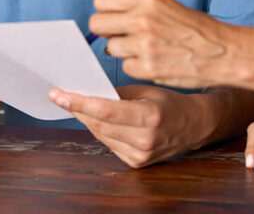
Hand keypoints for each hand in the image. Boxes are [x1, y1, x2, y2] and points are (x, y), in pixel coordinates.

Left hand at [47, 84, 208, 167]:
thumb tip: (87, 92)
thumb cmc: (170, 103)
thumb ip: (117, 94)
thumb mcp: (146, 90)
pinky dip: (101, 131)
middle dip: (77, 109)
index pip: (106, 111)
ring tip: (76, 104)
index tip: (59, 94)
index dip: (79, 103)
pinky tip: (98, 120)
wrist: (194, 125)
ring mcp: (140, 154)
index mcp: (149, 116)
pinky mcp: (136, 163)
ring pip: (101, 135)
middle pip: (99, 124)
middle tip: (60, 96)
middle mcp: (145, 139)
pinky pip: (109, 144)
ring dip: (87, 119)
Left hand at [90, 0, 230, 88]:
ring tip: (145, 48)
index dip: (106, 10)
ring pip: (110, 47)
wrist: (222, 51)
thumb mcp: (166, 3)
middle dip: (107, 31)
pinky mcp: (146, 67)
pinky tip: (154, 61)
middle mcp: (142, 18)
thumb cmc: (195, 27)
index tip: (115, 16)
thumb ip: (136, 6)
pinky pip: (125, 66)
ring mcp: (143, 44)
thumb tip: (108, 14)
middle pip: (97, 24)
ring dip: (123, 50)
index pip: (100, 0)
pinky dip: (136, 66)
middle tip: (122, 34)